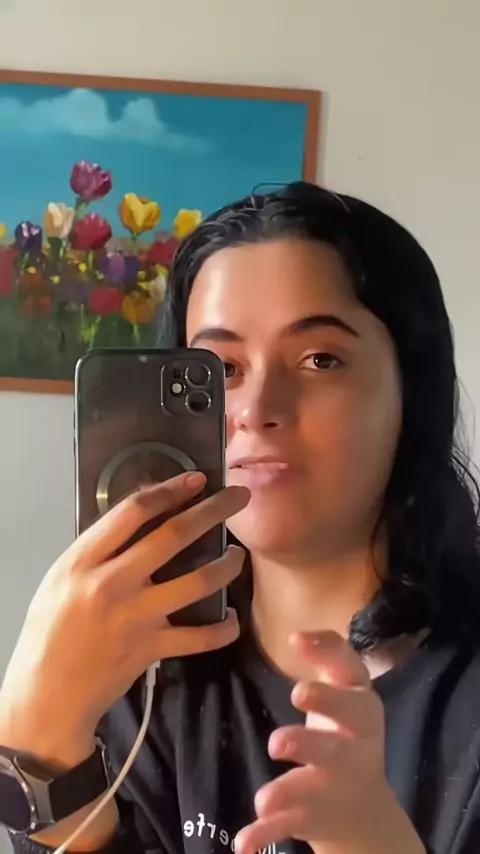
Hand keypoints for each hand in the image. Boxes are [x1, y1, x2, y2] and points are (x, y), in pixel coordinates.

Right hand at [0, 472, 248, 766]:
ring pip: (197, 582)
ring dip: (227, 565)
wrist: (45, 694)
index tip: (196, 479)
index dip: (170, 489)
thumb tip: (142, 516)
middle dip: (214, 511)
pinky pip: (200, 636)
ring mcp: (136, 617)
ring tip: (238, 556)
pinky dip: (223, 627)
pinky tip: (232, 617)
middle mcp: (112, 583)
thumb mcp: (61, 578)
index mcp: (84, 560)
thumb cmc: (50, 630)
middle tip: (240, 496)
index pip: (133, 511)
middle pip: (174, 536)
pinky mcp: (151, 649)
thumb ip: (98, 550)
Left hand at [235, 632, 424, 853]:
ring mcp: (332, 786)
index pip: (352, 692)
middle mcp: (353, 751)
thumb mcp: (347, 688)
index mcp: (363, 712)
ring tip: (262, 798)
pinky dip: (265, 834)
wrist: (362, 807)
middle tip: (279, 740)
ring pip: (310, 789)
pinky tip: (243, 843)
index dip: (328, 681)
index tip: (295, 673)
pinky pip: (288, 824)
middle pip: (333, 747)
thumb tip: (297, 635)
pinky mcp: (311, 816)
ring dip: (286, 792)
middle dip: (308, 742)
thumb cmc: (347, 726)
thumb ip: (329, 656)